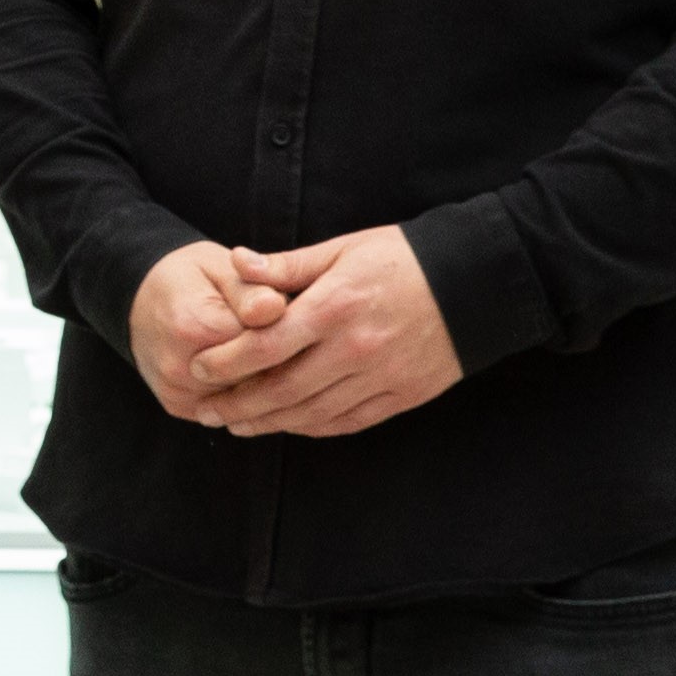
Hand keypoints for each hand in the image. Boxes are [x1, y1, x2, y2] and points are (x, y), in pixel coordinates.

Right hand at [127, 239, 292, 423]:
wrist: (139, 298)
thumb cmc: (189, 278)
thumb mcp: (220, 268)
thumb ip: (251, 289)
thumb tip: (276, 307)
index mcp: (192, 327)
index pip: (264, 344)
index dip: (291, 332)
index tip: (300, 318)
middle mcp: (179, 369)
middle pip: (257, 378)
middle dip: (283, 360)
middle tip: (296, 339)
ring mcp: (177, 394)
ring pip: (247, 401)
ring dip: (268, 382)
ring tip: (280, 356)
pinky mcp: (180, 407)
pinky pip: (230, 410)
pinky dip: (249, 395)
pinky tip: (258, 374)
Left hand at [194, 227, 464, 437]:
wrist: (476, 283)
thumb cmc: (401, 258)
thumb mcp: (341, 249)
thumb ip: (286, 265)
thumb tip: (236, 261)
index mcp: (335, 307)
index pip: (267, 346)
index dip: (227, 363)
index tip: (198, 370)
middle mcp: (356, 348)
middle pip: (284, 389)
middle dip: (238, 404)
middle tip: (206, 412)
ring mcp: (382, 376)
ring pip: (313, 412)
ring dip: (270, 422)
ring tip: (238, 424)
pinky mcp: (404, 395)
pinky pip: (349, 421)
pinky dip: (314, 426)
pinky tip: (290, 424)